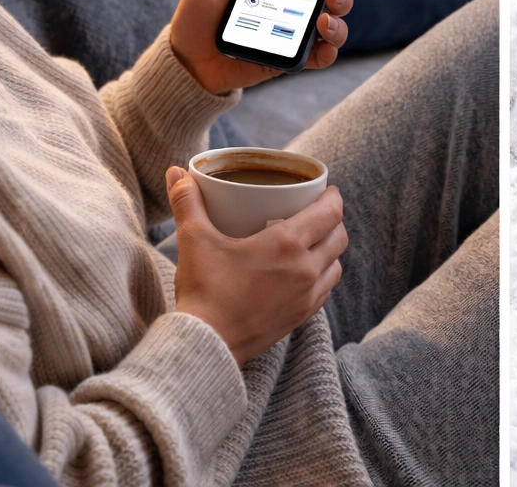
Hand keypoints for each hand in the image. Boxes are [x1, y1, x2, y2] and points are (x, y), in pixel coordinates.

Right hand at [166, 167, 346, 366]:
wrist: (206, 344)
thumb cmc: (204, 291)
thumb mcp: (195, 240)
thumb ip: (187, 203)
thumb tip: (177, 172)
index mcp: (288, 244)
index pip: (330, 213)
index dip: (333, 197)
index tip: (325, 189)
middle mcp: (306, 269)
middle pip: (339, 236)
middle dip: (334, 220)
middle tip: (317, 211)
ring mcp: (307, 296)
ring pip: (336, 264)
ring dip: (331, 249)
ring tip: (314, 241)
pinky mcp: (301, 317)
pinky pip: (325, 290)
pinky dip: (323, 275)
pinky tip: (305, 272)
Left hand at [169, 0, 362, 93]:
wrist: (185, 61)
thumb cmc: (195, 19)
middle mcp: (293, 6)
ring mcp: (294, 33)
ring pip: (334, 25)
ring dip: (338, 21)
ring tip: (323, 20)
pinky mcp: (290, 59)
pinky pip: (320, 57)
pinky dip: (328, 51)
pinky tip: (321, 45)